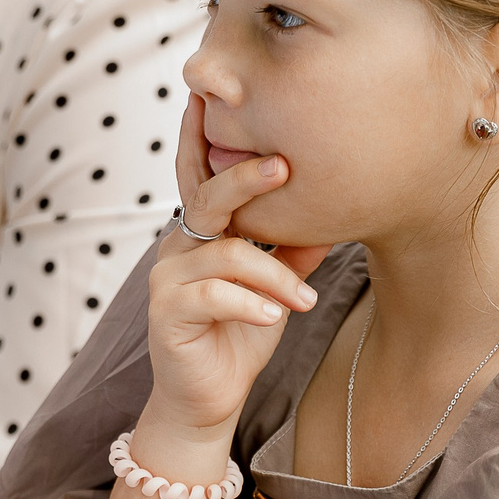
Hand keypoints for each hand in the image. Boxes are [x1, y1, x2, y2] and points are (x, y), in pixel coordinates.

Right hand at [141, 96, 326, 452]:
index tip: (211, 97)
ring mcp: (167, 279)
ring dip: (274, 276)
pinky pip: (212, 295)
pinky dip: (250, 304)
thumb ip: (293, 247)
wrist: (206, 401)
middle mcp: (178, 246)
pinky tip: (276, 317)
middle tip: (283, 165)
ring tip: (303, 300)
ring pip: (226, 255)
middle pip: (208, 198)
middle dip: (245, 177)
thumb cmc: (239, 336)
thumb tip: (332, 208)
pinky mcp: (166, 314)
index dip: (200, 136)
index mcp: (201, 232)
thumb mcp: (276, 284)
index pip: (200, 175)